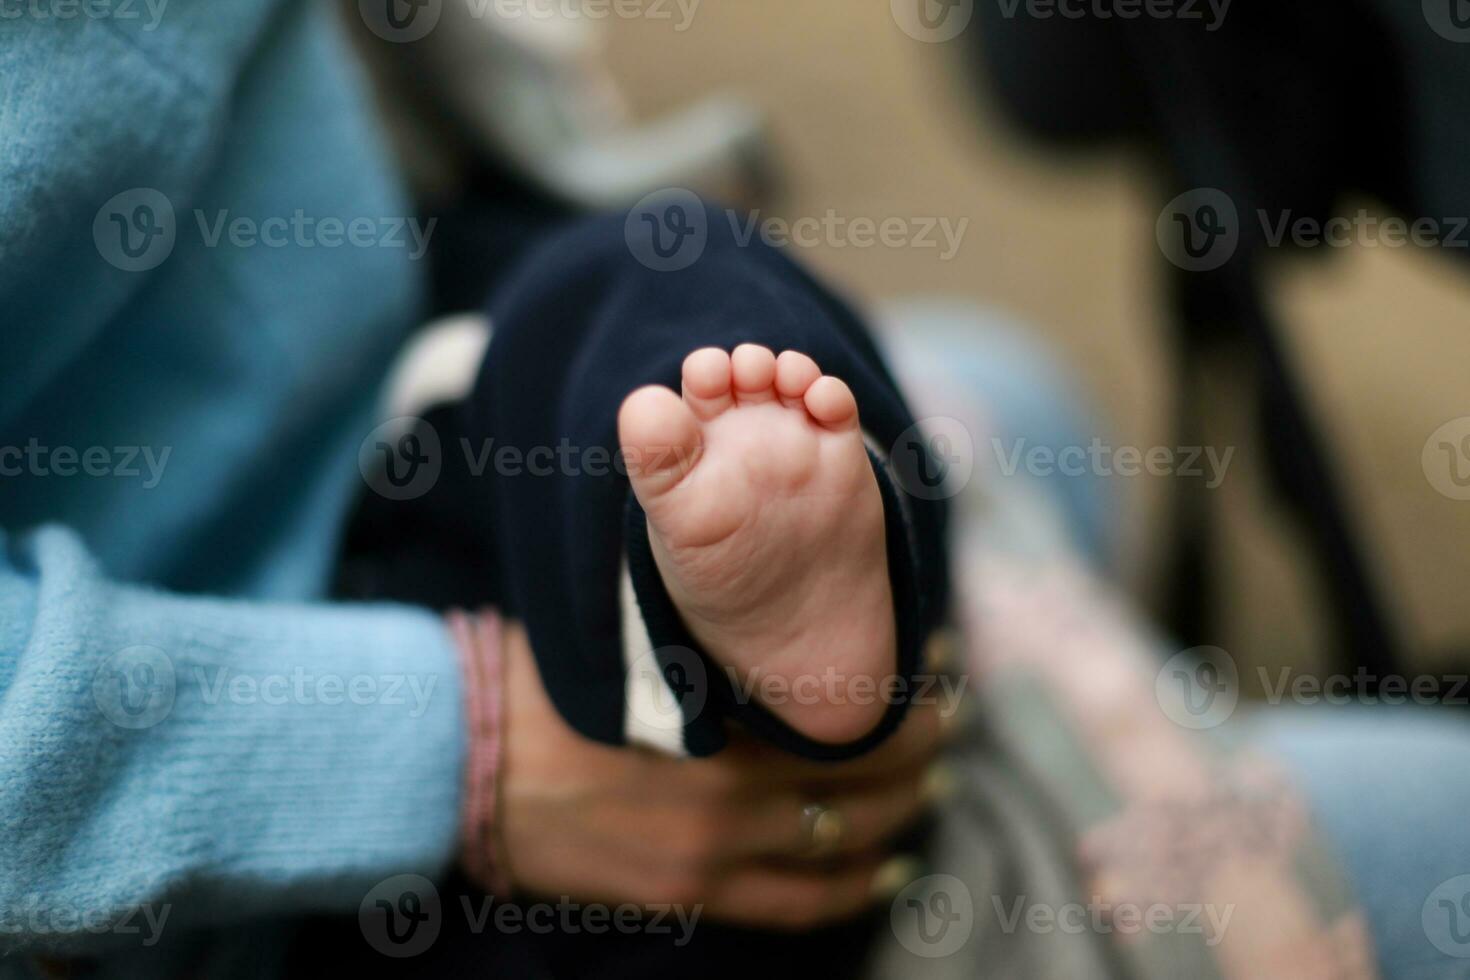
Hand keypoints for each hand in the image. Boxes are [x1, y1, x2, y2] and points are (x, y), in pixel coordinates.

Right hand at [494, 619, 941, 929]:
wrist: (467, 766)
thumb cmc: (544, 684)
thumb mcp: (631, 637)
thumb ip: (707, 634)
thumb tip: (769, 599)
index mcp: (718, 714)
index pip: (845, 712)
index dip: (903, 694)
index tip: (934, 663)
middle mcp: (730, 790)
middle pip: (862, 775)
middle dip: (921, 746)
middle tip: (951, 715)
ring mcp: (713, 850)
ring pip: (846, 840)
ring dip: (903, 811)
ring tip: (937, 782)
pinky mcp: (692, 891)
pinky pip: (800, 902)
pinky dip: (856, 886)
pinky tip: (894, 866)